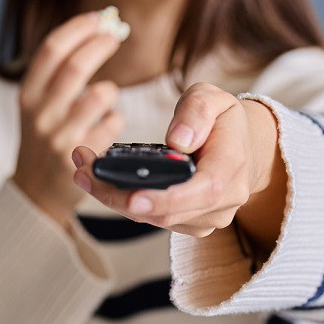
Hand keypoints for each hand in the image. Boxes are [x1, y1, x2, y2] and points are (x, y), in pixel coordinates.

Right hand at [12, 10, 126, 228]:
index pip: (52, 49)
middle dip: (100, 45)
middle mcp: (40, 114)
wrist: (36, 191)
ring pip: (99, 95)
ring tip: (107, 95)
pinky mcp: (79, 159)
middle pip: (76, 66)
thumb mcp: (37, 105)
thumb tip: (96, 29)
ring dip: (110, 89)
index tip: (99, 18)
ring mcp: (59, 137)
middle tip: (116, 36)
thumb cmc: (45, 139)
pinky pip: (112, 125)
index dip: (78, 28)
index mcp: (27, 94)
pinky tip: (109, 124)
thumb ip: (57, 74)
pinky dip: (116, 119)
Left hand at [70, 82, 281, 241]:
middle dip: (119, 197)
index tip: (132, 197)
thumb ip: (197, 111)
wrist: (241, 148)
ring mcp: (205, 218)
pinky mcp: (188, 224)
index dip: (166, 199)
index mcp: (231, 169)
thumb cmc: (222, 121)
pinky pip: (152, 218)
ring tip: (83, 169)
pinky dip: (123, 200)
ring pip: (153, 218)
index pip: (202, 192)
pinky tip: (100, 179)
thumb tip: (177, 141)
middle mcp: (222, 202)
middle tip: (83, 172)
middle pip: (167, 212)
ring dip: (114, 198)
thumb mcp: (214, 99)